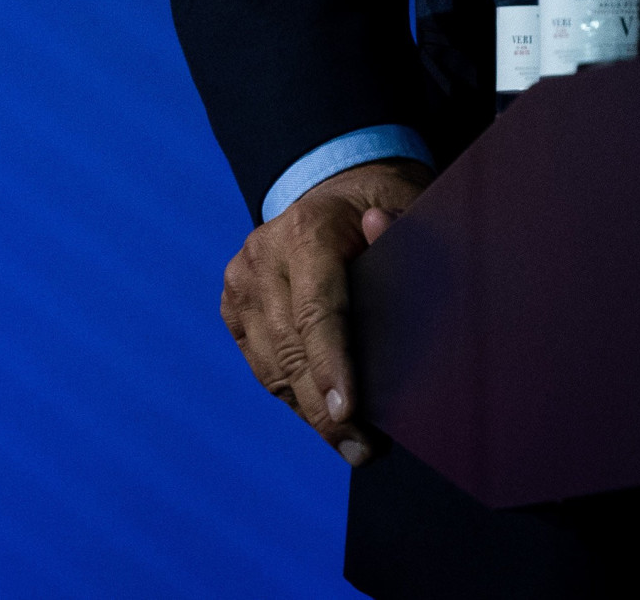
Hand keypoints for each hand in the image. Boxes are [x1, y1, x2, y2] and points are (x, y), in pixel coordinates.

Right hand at [218, 158, 427, 464]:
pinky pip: (263, 366)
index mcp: (306, 230)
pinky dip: (293, 394)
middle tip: (364, 451)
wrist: (334, 188)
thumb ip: (402, 228)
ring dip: (310, 411)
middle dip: (327, 411)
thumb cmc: (381, 204)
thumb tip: (380, 230)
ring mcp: (241, 282)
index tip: (350, 413)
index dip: (331, 367)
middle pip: (291, 352)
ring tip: (352, 443)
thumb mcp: (406, 206)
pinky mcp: (233, 306)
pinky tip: (324, 415)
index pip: (317, 311)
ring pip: (272, 368)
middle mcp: (262, 256)